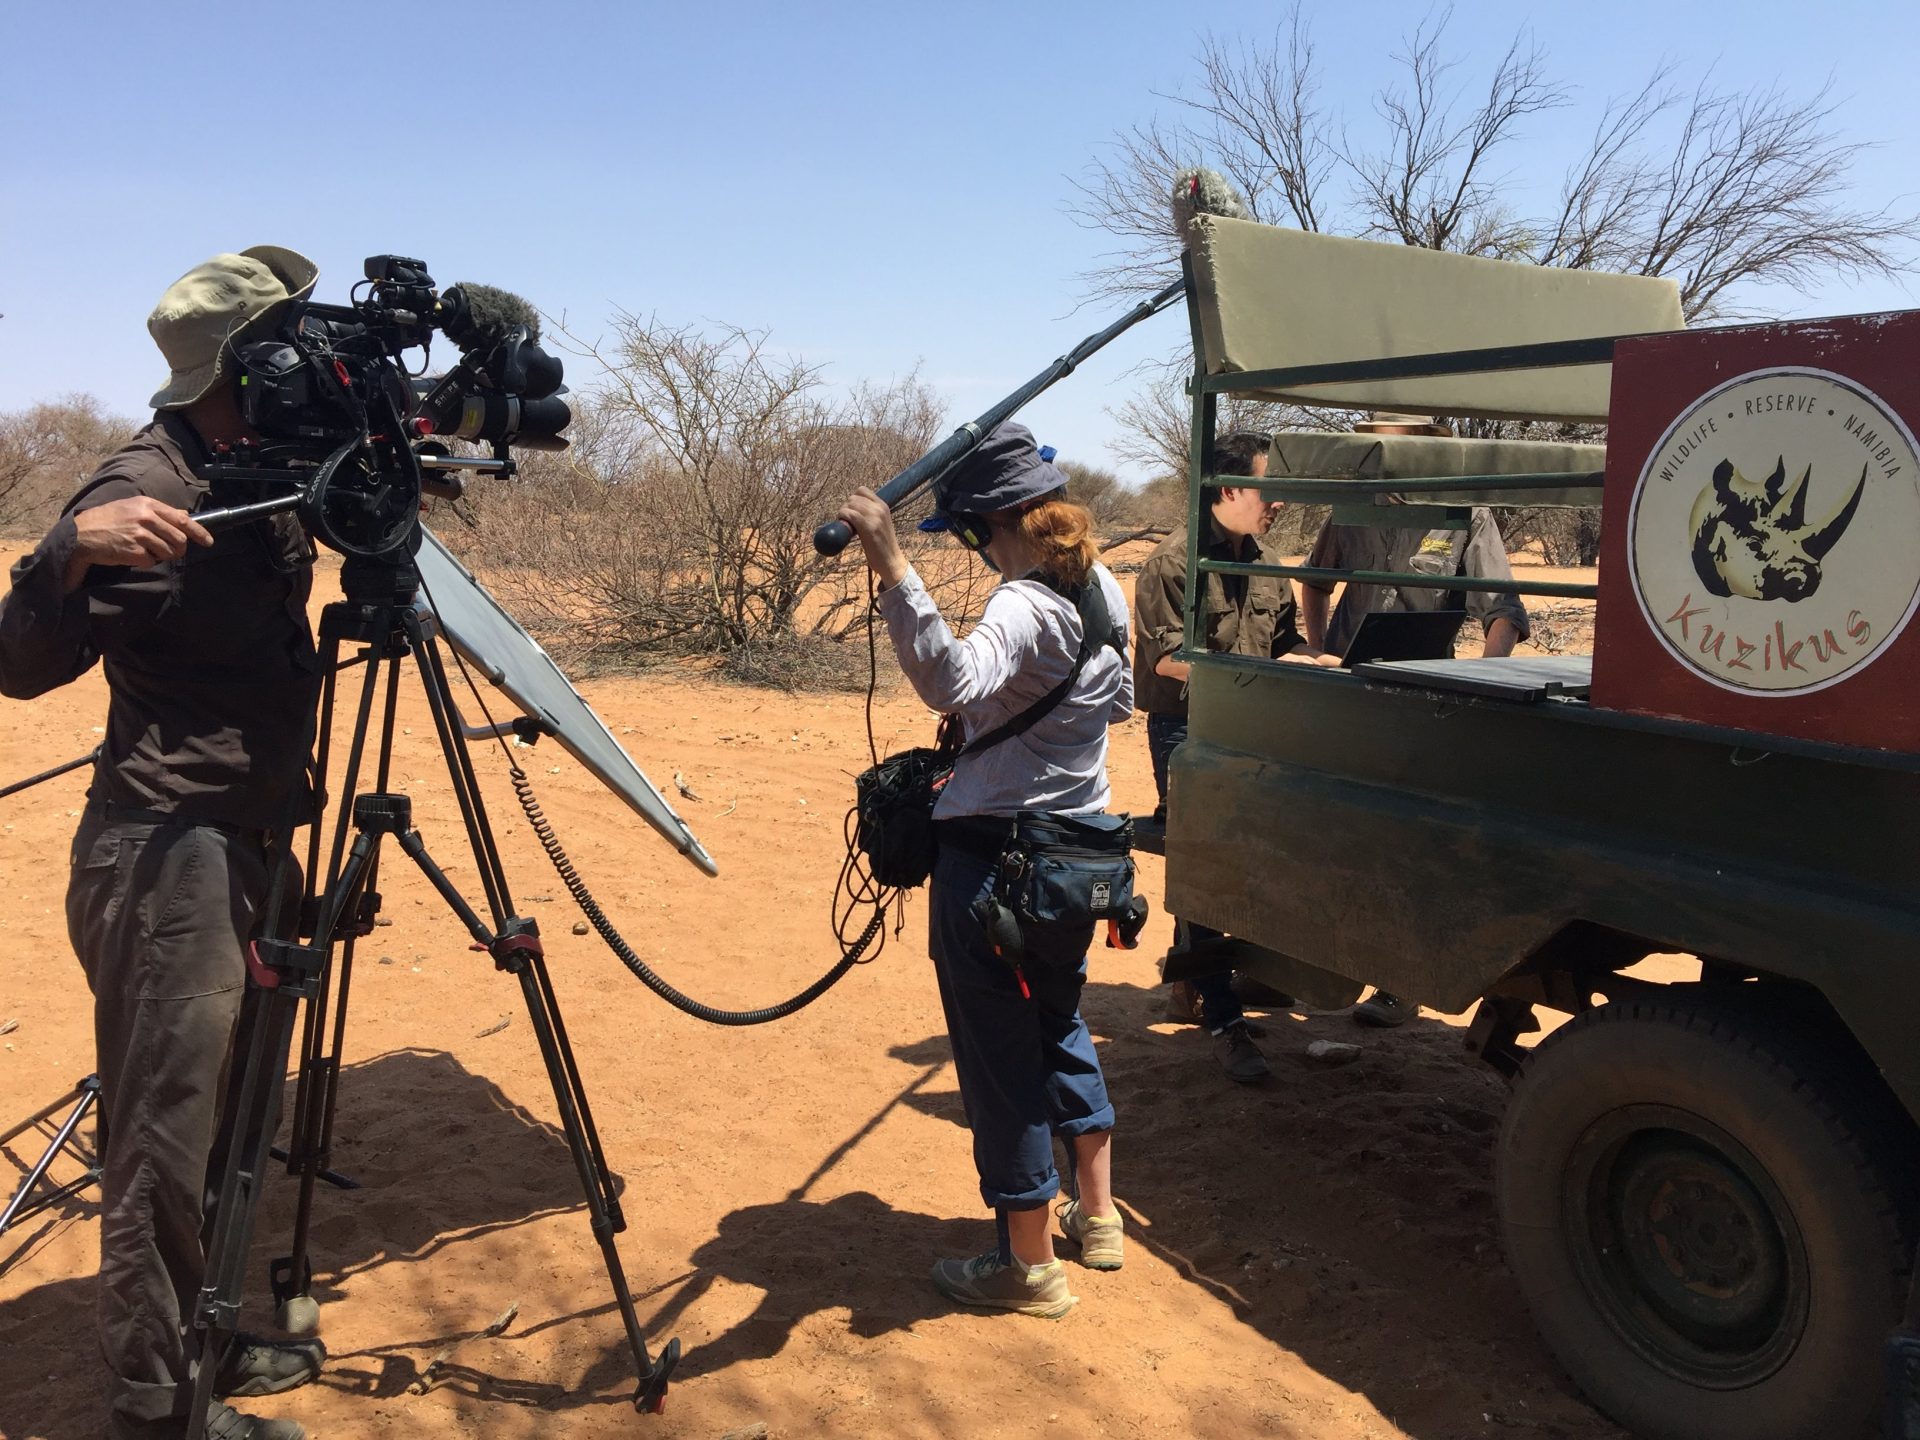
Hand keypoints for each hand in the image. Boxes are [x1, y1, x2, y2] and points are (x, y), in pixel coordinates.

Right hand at [70, 496, 212, 576]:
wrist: (82, 533)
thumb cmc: (109, 519)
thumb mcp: (133, 507)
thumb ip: (159, 511)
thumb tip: (184, 513)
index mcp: (148, 505)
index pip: (182, 519)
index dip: (199, 532)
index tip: (208, 541)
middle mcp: (146, 518)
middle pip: (179, 539)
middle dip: (178, 549)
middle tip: (169, 551)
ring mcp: (140, 534)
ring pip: (169, 552)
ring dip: (162, 556)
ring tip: (146, 550)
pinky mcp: (133, 551)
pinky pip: (152, 561)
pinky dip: (146, 561)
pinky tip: (134, 555)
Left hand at [836, 487, 908, 589]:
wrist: (891, 561)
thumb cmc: (883, 545)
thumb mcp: (880, 523)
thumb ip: (871, 513)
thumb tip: (853, 509)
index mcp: (883, 506)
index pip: (862, 490)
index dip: (852, 499)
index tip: (851, 511)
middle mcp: (880, 508)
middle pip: (854, 497)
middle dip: (846, 507)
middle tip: (846, 520)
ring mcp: (875, 517)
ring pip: (850, 504)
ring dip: (843, 512)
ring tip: (845, 524)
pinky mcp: (869, 527)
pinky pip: (850, 514)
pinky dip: (843, 517)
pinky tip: (844, 525)